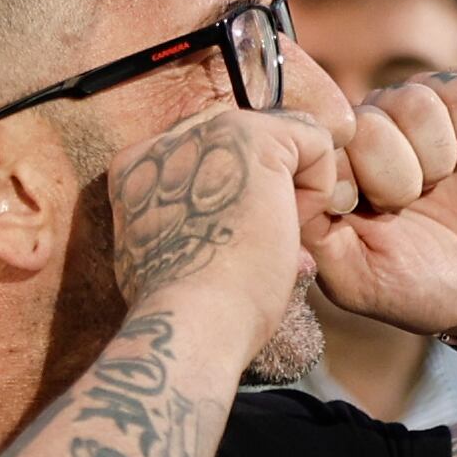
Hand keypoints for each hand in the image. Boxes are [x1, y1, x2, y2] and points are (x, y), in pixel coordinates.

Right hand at [105, 106, 318, 328]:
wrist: (191, 323)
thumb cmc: (186, 311)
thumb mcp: (169, 257)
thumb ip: (186, 222)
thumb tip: (235, 223)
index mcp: (137, 169)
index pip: (209, 160)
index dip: (236, 199)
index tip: (232, 244)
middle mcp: (165, 140)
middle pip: (245, 146)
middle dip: (266, 190)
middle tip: (258, 242)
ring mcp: (205, 134)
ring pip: (281, 144)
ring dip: (291, 193)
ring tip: (271, 239)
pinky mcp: (250, 138)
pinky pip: (313, 141)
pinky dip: (319, 188)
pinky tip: (292, 228)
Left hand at [305, 73, 456, 337]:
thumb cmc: (417, 285)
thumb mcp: (356, 279)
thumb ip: (314, 232)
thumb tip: (289, 181)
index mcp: (331, 166)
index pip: (321, 142)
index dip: (351, 181)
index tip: (370, 216)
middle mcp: (367, 129)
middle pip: (370, 122)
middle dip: (399, 177)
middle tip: (410, 205)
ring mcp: (414, 113)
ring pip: (416, 102)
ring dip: (437, 157)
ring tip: (439, 184)